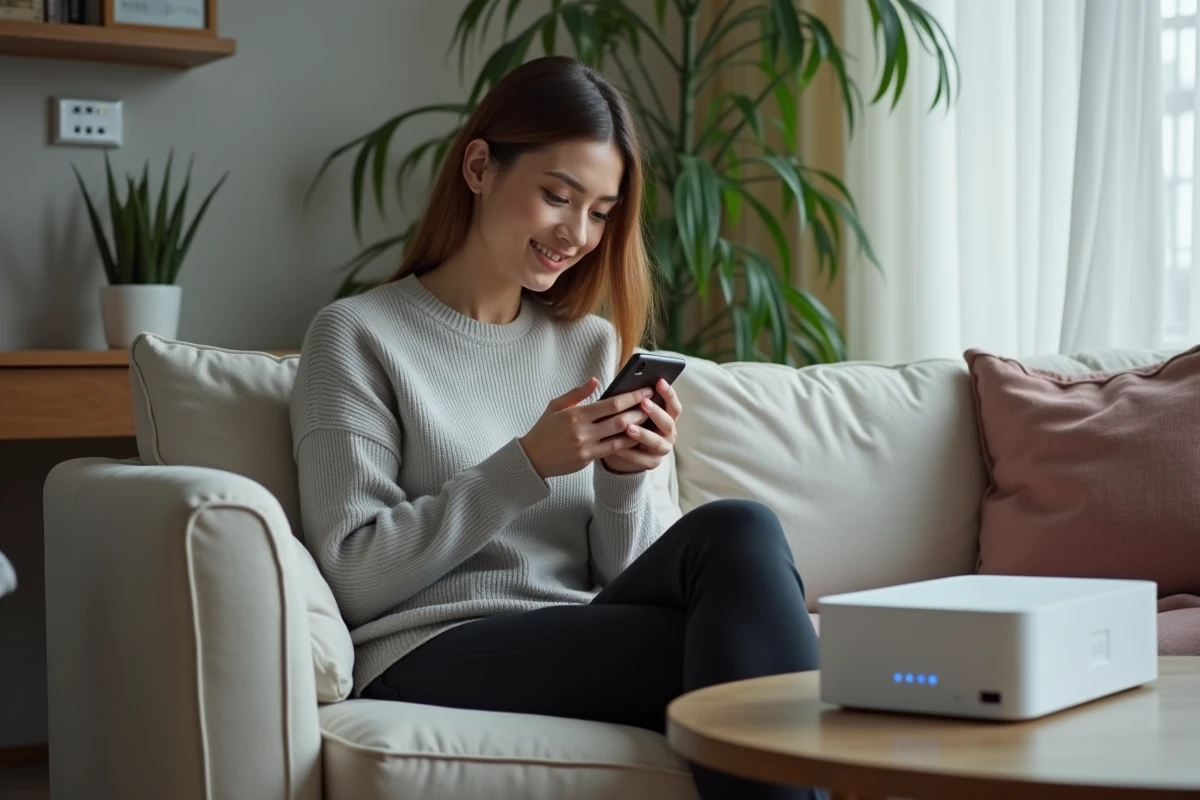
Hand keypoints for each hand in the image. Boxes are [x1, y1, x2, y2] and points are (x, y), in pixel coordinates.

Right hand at [519, 378, 652, 478]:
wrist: (531, 458)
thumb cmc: (544, 429)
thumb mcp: (556, 406)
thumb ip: (577, 393)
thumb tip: (596, 380)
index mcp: (575, 414)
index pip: (610, 404)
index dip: (631, 397)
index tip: (645, 390)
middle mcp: (583, 431)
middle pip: (620, 420)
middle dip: (640, 411)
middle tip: (654, 403)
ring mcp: (586, 447)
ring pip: (620, 437)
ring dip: (637, 428)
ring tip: (650, 420)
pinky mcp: (587, 459)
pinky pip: (613, 450)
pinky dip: (627, 443)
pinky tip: (637, 436)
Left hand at [601, 379, 681, 474]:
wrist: (626, 451)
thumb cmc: (630, 423)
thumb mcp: (634, 412)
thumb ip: (636, 401)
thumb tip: (629, 384)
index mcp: (668, 418)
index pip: (674, 406)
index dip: (669, 394)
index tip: (659, 381)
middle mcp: (669, 434)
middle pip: (668, 423)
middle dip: (656, 412)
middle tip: (644, 403)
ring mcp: (662, 449)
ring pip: (656, 442)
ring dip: (643, 434)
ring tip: (629, 428)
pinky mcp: (652, 463)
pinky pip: (641, 458)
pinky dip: (629, 453)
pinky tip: (617, 447)